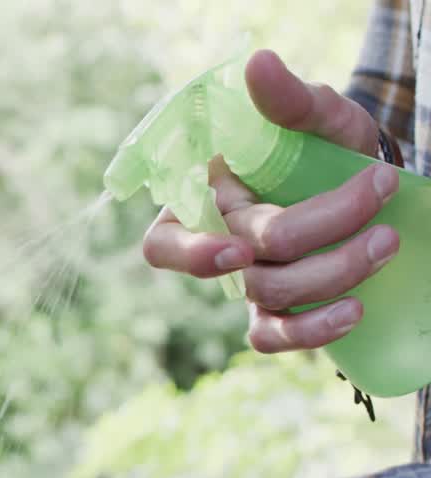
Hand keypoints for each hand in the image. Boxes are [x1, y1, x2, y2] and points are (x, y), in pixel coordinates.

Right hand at [142, 49, 398, 352]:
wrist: (366, 181)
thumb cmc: (326, 145)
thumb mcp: (315, 114)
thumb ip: (288, 98)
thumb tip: (259, 64)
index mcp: (202, 198)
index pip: (165, 242)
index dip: (194, 253)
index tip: (240, 247)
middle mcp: (215, 244)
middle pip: (246, 261)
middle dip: (319, 229)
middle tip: (379, 190)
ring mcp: (245, 282)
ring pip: (272, 294)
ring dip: (337, 269)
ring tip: (389, 238)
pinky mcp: (275, 311)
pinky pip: (274, 337)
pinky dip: (313, 331)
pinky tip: (354, 311)